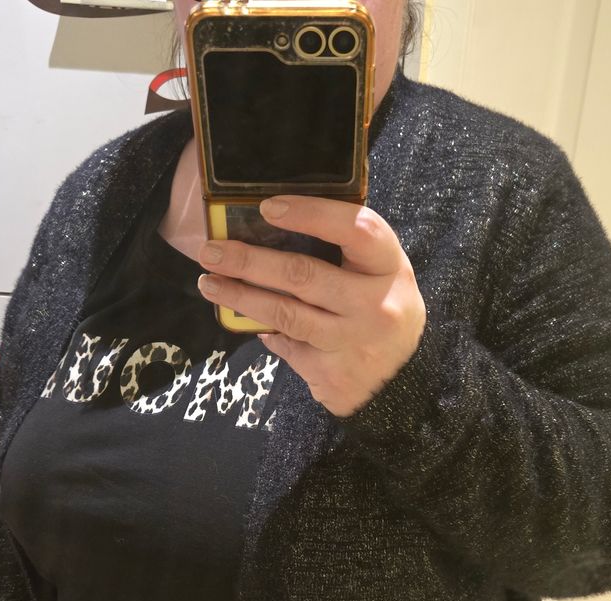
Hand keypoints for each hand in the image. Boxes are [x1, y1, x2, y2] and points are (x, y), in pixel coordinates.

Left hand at [197, 195, 426, 417]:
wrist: (401, 382)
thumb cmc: (382, 310)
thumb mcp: (381, 275)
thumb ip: (348, 250)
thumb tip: (277, 223)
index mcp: (389, 267)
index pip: (355, 229)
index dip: (311, 214)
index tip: (267, 208)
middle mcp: (374, 304)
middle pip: (304, 275)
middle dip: (249, 260)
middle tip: (211, 251)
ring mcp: (352, 341)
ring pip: (285, 314)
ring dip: (240, 297)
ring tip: (209, 283)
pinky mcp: (330, 372)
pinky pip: (286, 345)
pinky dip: (265, 331)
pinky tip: (245, 320)